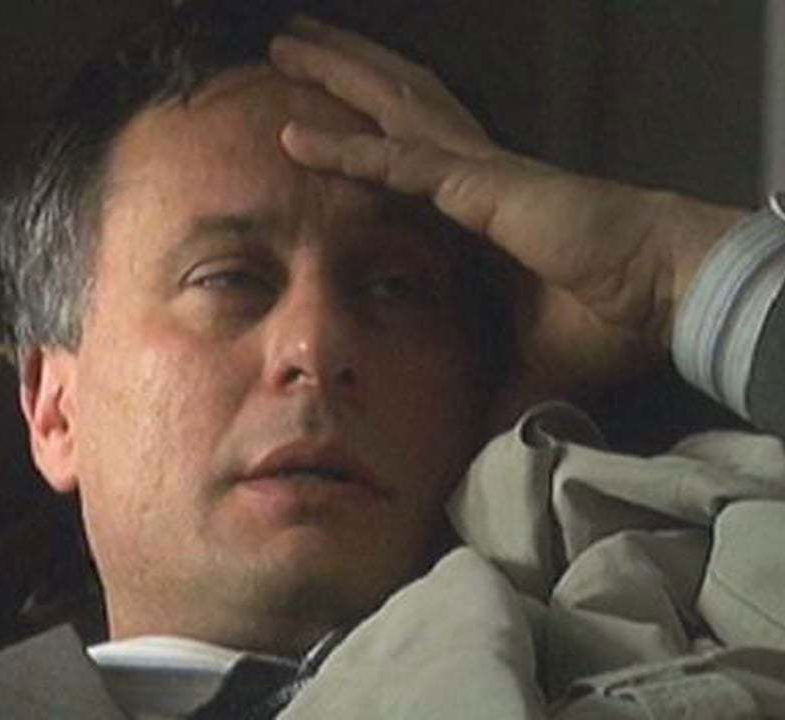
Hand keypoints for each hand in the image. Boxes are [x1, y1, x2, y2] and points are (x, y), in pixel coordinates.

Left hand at [269, 16, 745, 423]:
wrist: (666, 299)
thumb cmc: (611, 322)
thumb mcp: (524, 367)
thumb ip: (484, 398)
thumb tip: (457, 455)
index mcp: (481, 210)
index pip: (406, 161)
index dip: (361, 138)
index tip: (315, 128)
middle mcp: (473, 177)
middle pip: (392, 110)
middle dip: (342, 77)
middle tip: (289, 48)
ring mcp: (477, 174)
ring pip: (390, 110)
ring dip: (336, 80)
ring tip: (289, 46)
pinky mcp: (482, 187)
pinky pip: (399, 162)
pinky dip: (347, 150)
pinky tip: (296, 138)